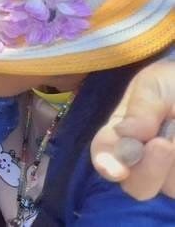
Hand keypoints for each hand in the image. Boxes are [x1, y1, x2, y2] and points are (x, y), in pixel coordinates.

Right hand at [92, 60, 174, 199]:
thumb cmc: (173, 84)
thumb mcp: (154, 85)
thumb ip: (139, 107)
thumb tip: (125, 133)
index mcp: (121, 135)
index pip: (104, 154)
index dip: (105, 164)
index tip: (117, 170)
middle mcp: (142, 160)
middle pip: (135, 185)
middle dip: (148, 170)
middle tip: (163, 145)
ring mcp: (168, 173)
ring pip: (166, 186)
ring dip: (172, 164)